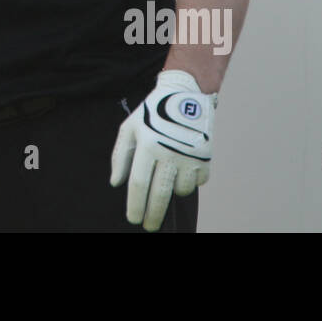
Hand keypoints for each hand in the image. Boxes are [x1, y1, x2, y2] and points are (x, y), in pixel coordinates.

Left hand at [109, 69, 215, 230]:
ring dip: (173, 192)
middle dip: (153, 214)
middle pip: (160, 194)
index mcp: (147, 145)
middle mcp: (169, 152)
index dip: (136, 205)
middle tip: (149, 226)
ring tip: (166, 179)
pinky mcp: (205, 157)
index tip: (133, 219)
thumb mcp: (130, 128)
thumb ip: (121, 156)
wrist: (185, 94)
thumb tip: (116, 183)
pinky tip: (183, 168)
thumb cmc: (153, 112)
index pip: (139, 184)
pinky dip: (189, 181)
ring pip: (181, 191)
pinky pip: (197, 182)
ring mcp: (189, 156)